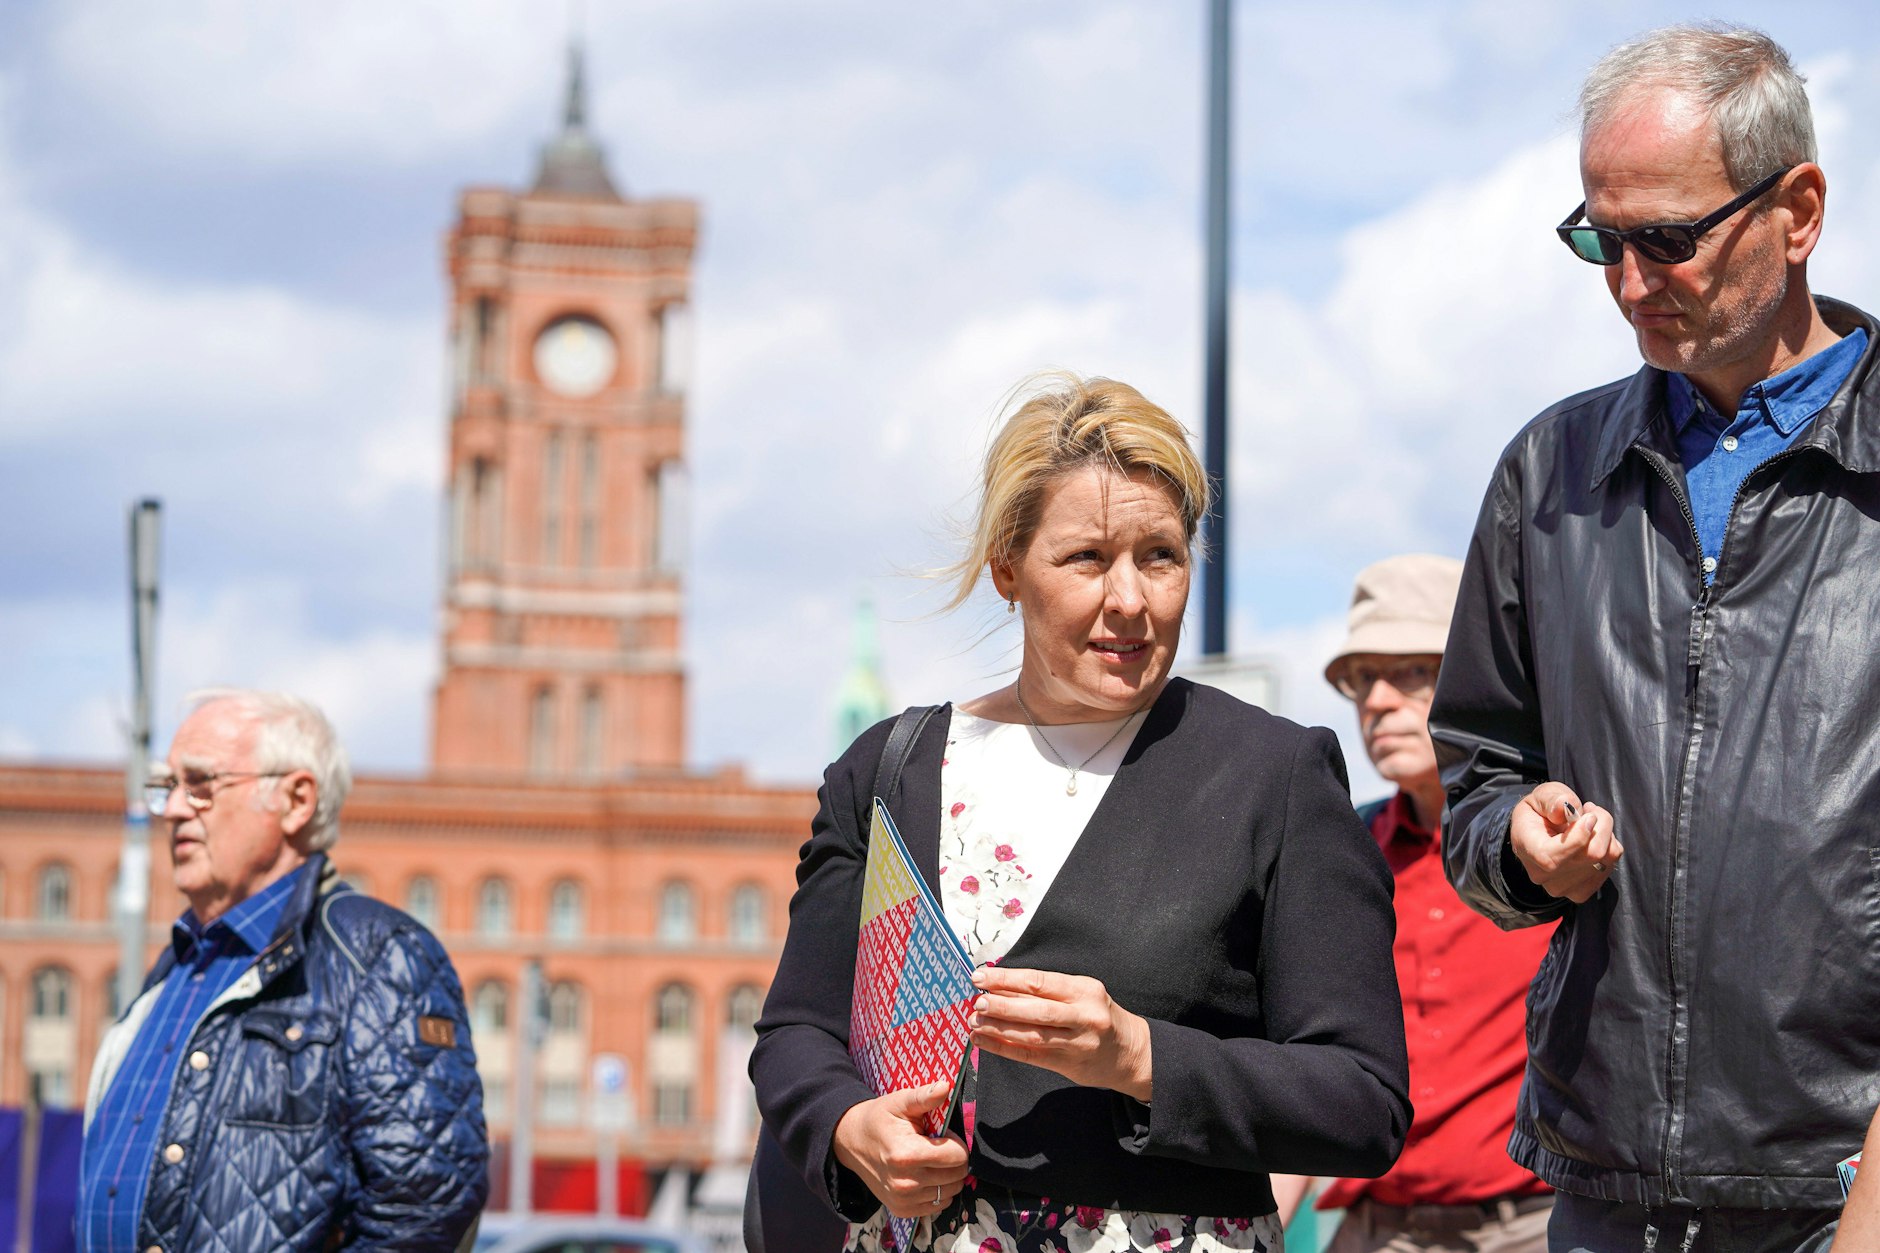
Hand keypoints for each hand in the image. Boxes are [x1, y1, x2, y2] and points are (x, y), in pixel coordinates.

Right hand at [831, 1080, 969, 1218]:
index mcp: (907, 1154)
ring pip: (950, 1192)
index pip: (957, 1157)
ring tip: (930, 1160)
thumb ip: (924, 1096)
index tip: (943, 1135)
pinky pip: (937, 1206)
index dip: (956, 1142)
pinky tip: (925, 1175)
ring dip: (947, 1176)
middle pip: (957, 1176)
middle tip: (936, 1146)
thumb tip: (946, 1086)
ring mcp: (903, 1199)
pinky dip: (937, 1191)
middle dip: (954, 1159)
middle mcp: (906, 1183)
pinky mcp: (901, 1210)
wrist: (852, 1142)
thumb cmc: (879, 1119)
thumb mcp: (899, 1102)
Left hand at [969, 966, 1152, 1102]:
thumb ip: (1044, 992)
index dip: (1007, 979)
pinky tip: (984, 1040)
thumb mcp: (1081, 995)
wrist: (1131, 1052)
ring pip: (1032, 1035)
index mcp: (1085, 990)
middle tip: (977, 1002)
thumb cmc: (1098, 1016)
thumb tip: (1000, 986)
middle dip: (1002, 1005)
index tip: (981, 977)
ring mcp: (1076, 1042)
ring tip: (974, 1022)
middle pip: (1036, 1009)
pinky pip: (1030, 1055)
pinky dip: (1004, 1048)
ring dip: (999, 1028)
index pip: (1040, 982)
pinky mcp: (1068, 1065)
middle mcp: (1083, 1016)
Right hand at [1510, 782, 1621, 903]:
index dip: (1579, 836)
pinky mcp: (1581, 892)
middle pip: (1591, 854)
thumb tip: (1564, 807)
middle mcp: (1543, 875)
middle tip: (1591, 810)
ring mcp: (1562, 887)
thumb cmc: (1538, 813)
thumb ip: (1551, 799)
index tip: (1588, 815)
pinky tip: (1593, 840)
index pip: (1554, 857)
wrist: (1536, 835)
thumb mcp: (1540, 796)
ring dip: (1606, 835)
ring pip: (1605, 859)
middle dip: (1601, 824)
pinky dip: (1608, 848)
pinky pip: (1609, 866)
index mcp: (1527, 849)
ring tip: (1590, 824)